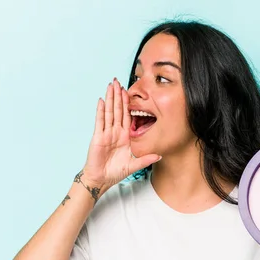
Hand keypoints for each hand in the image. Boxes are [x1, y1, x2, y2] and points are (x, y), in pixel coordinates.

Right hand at [81, 78, 161, 192]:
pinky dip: (100, 111)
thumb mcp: (134, 165)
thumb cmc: (116, 172)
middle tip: (118, 81)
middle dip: (118, 95)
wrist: (101, 179)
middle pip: (118, 110)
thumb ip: (146, 159)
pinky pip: (100, 121)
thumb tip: (160, 155)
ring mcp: (106, 133)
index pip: (128, 116)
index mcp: (125, 136)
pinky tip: (101, 100)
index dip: (129, 104)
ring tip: (111, 85)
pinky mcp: (98, 137)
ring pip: (109, 112)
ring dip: (110, 98)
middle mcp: (116, 132)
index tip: (131, 92)